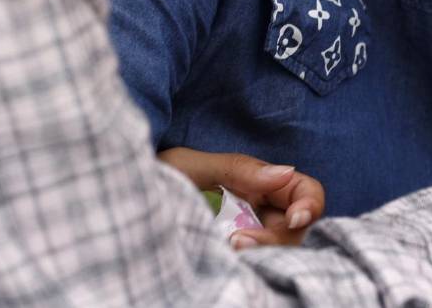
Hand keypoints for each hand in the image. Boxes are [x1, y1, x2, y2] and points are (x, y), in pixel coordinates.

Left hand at [159, 147, 324, 249]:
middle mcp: (261, 210)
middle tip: (241, 240)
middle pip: (298, 229)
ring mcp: (249, 236)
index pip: (306, 193)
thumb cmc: (158, 177)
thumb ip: (239, 168)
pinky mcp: (234, 257)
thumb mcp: (193, 167)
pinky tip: (226, 258)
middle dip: (278, 237)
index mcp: (260, 182)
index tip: (294, 219)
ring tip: (229, 247)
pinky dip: (250, 265)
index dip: (310, 205)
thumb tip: (286, 171)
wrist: (122, 205)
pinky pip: (258, 265)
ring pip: (281, 251)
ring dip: (263, 253)